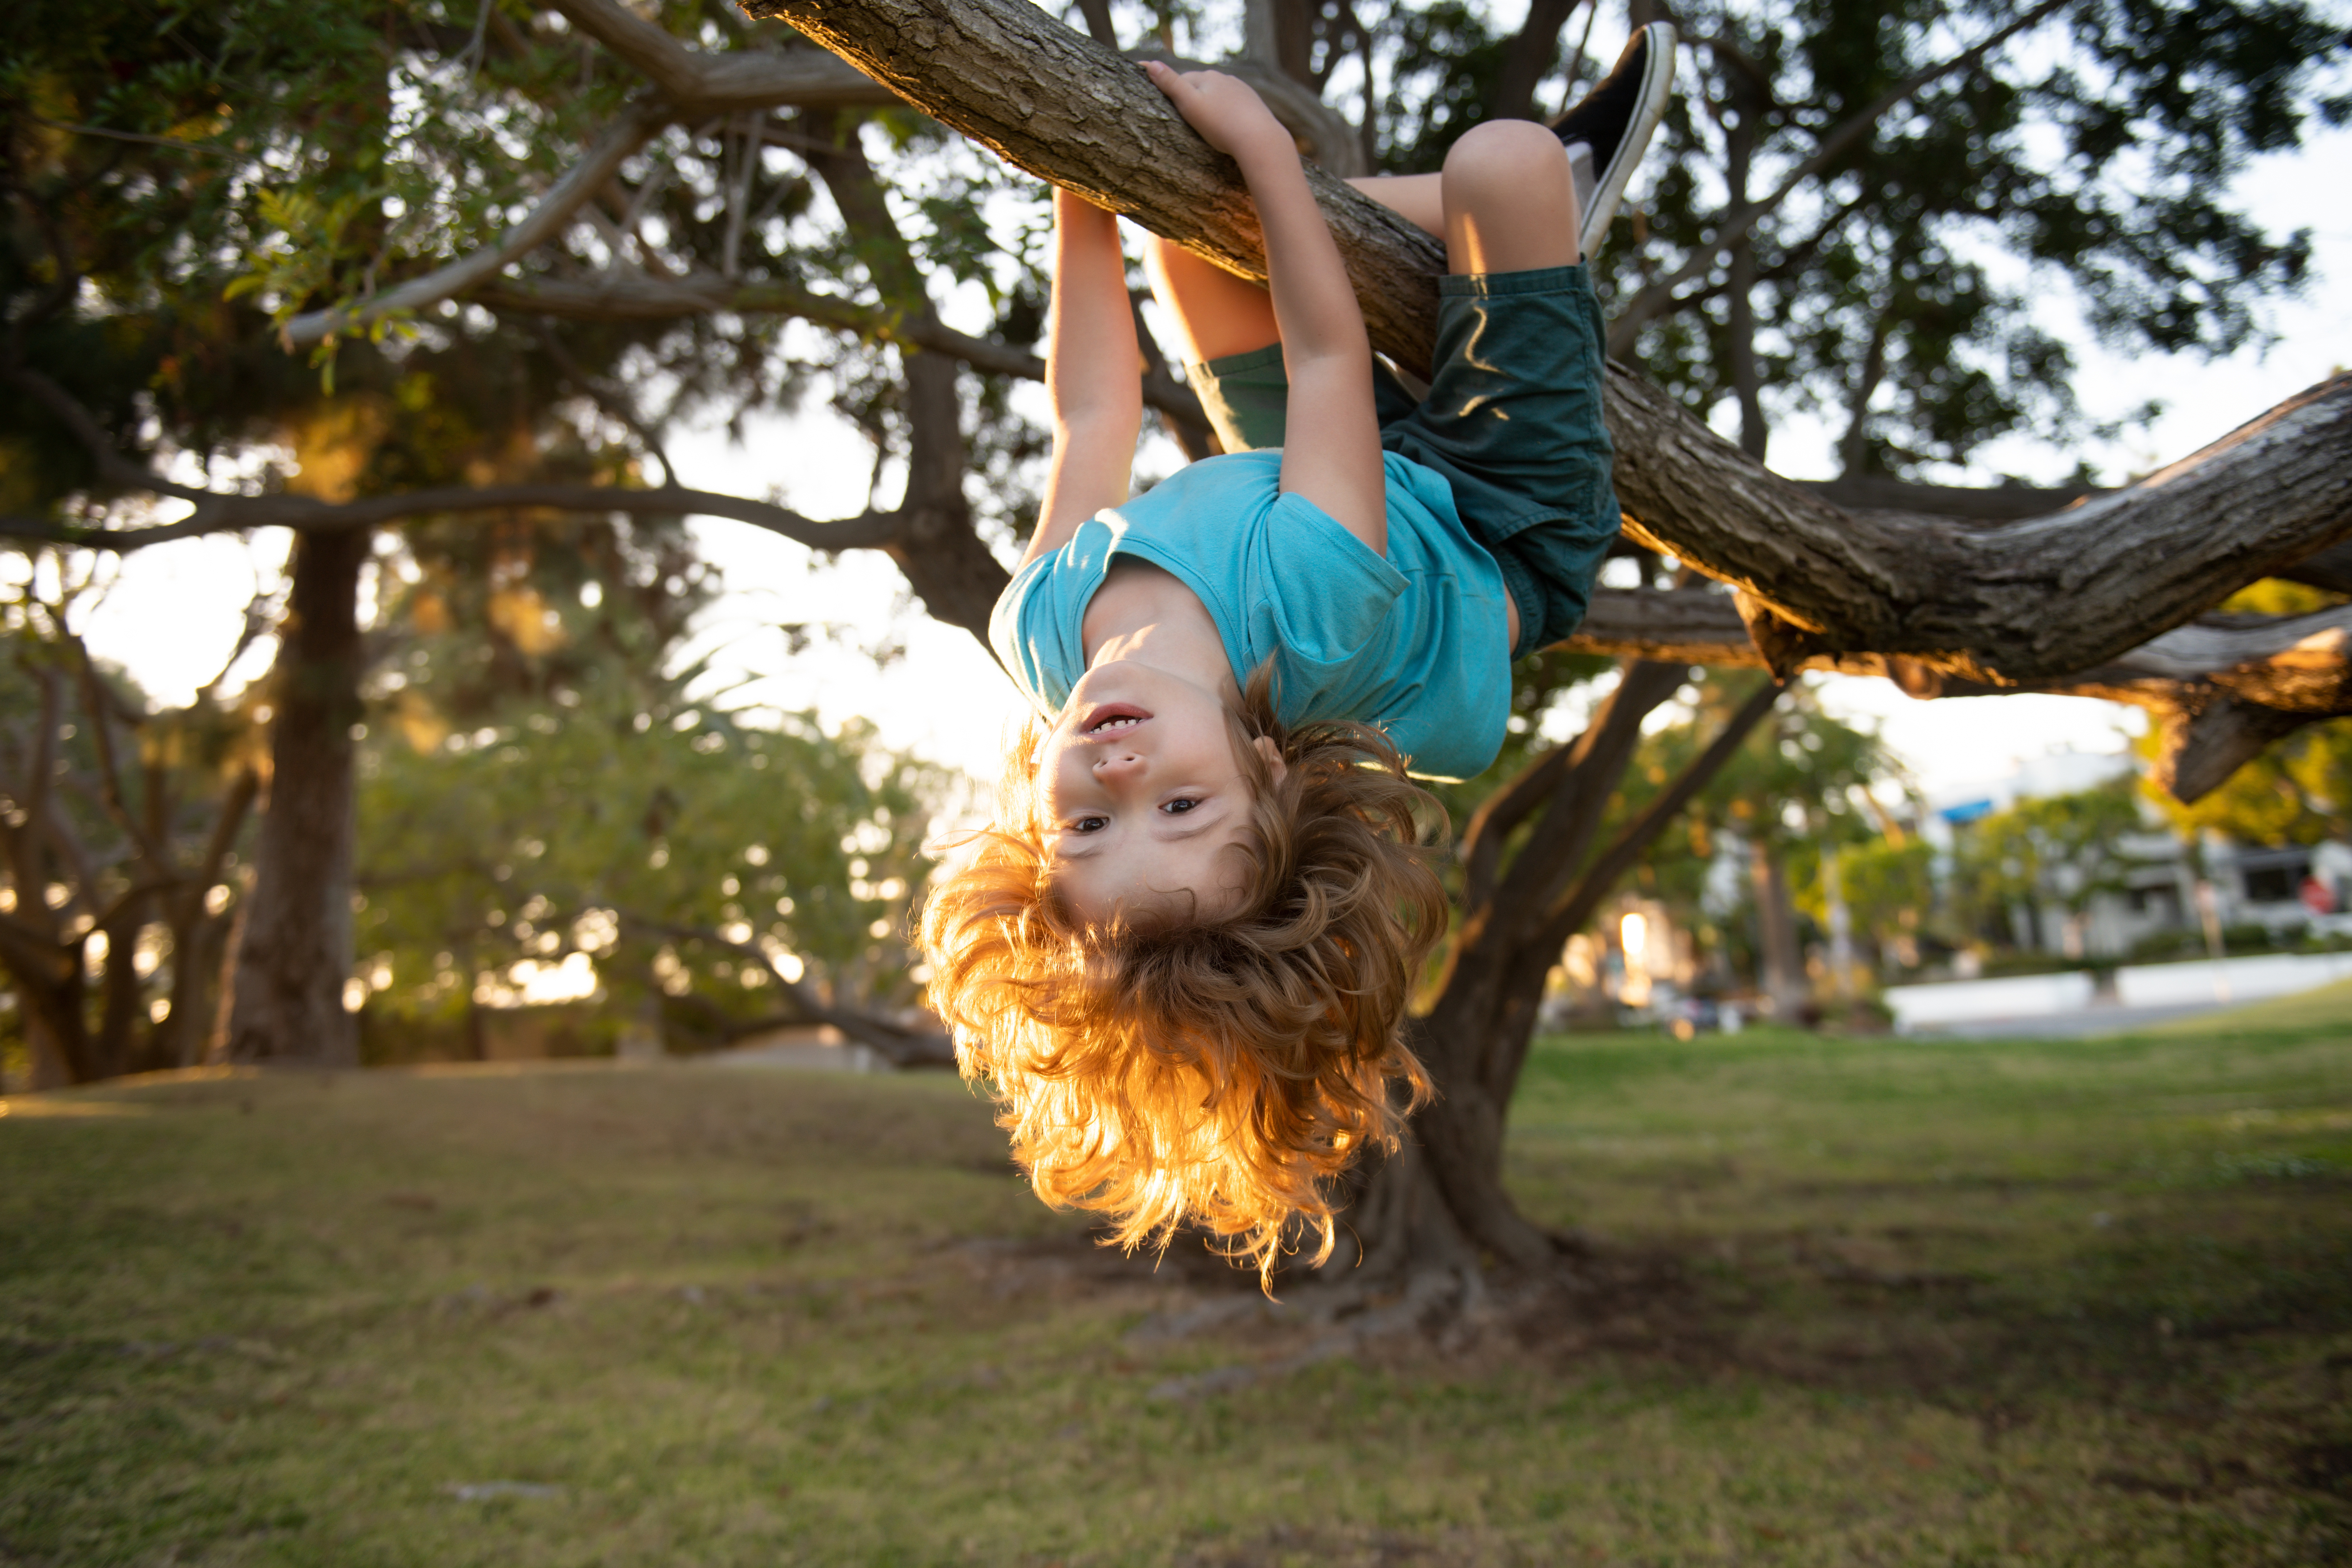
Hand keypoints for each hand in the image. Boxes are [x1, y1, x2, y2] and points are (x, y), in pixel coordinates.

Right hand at [1143, 61, 1292, 163]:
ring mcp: (1242, 91)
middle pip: (1202, 86)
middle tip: (1185, 117)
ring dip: (1212, 105)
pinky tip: (1227, 126)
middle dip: (1193, 98)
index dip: (1173, 92)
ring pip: (1220, 96)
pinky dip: (1228, 113)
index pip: (1183, 80)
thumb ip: (1170, 84)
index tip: (1166, 105)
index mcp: (1208, 77)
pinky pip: (1234, 107)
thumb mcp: (1189, 104)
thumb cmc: (1221, 125)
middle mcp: (1226, 79)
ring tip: (1206, 124)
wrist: (1258, 139)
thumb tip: (1150, 64)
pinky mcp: (1254, 105)